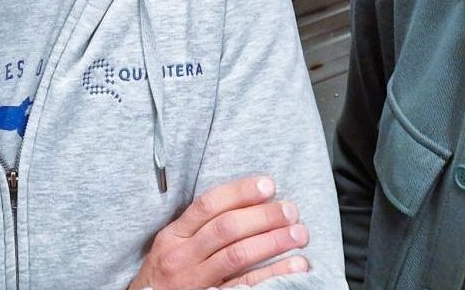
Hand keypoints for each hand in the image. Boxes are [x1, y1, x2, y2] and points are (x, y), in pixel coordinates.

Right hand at [127, 176, 310, 289]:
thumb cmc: (165, 274)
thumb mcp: (172, 245)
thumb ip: (198, 226)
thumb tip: (247, 201)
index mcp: (173, 235)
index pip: (208, 205)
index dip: (240, 192)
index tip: (268, 184)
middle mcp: (182, 256)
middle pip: (227, 228)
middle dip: (263, 216)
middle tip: (290, 210)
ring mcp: (195, 280)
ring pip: (238, 255)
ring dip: (273, 241)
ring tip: (299, 234)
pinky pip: (245, 285)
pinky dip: (273, 274)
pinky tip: (295, 266)